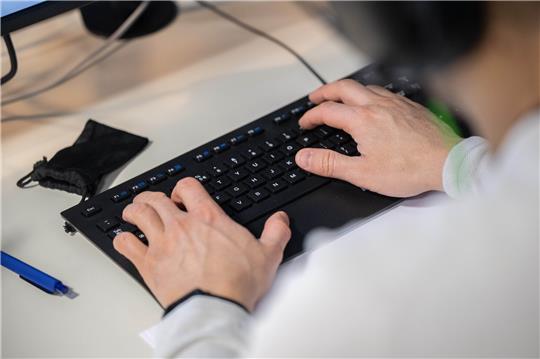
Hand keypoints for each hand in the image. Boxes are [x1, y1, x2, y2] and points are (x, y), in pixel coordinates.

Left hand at [112, 177, 290, 310]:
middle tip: (152, 201)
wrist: (215, 309)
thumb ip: (276, 233)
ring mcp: (162, 243)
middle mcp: (181, 226)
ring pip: (138, 215)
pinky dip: (123, 239)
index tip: (184, 195)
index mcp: (208, 218)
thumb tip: (281, 219)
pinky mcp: (148, 264)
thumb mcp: (268, 255)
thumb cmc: (238, 283)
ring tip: (132, 212)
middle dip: (152, 196)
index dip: (183, 187)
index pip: (188, 187)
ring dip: (133, 210)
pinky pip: (126, 244)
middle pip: (157, 198)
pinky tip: (125, 239)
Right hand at [295, 80, 461, 196]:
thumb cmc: (410, 169)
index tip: (305, 122)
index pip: (327, 111)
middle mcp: (378, 105)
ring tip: (340, 98)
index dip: (311, 116)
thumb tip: (304, 158)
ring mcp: (396, 103)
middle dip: (324, 91)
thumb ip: (329, 164)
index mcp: (362, 120)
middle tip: (314, 98)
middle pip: (343, 88)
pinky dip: (369, 93)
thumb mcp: (361, 173)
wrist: (447, 164)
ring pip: (364, 86)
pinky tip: (373, 102)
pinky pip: (384, 91)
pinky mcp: (410, 106)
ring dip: (346, 89)